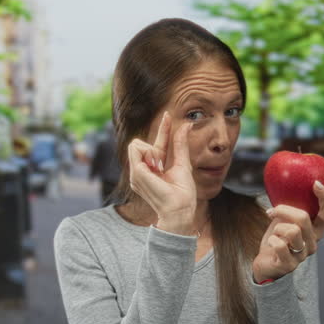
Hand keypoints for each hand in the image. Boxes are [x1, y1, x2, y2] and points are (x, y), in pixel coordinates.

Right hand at [127, 112, 196, 230]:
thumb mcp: (183, 164)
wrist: (180, 209)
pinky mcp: (136, 173)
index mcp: (153, 168)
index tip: (167, 115)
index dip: (163, 129)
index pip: (156, 143)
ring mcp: (136, 173)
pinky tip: (156, 168)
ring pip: (136, 144)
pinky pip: (137, 149)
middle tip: (162, 165)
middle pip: (139, 143)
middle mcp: (142, 170)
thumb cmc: (183, 193)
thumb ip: (181, 144)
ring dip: (151, 152)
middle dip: (154, 148)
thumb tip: (187, 125)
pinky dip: (149, 155)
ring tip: (159, 168)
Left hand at [252, 181, 323, 282]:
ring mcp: (303, 255)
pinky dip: (272, 240)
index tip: (315, 183)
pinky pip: (280, 245)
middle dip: (284, 210)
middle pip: (304, 218)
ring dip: (277, 228)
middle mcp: (313, 243)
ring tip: (274, 233)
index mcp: (316, 230)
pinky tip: (271, 242)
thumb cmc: (276, 239)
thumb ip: (290, 208)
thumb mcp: (284, 220)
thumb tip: (285, 186)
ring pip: (292, 231)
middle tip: (272, 210)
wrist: (265, 263)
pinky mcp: (290, 265)